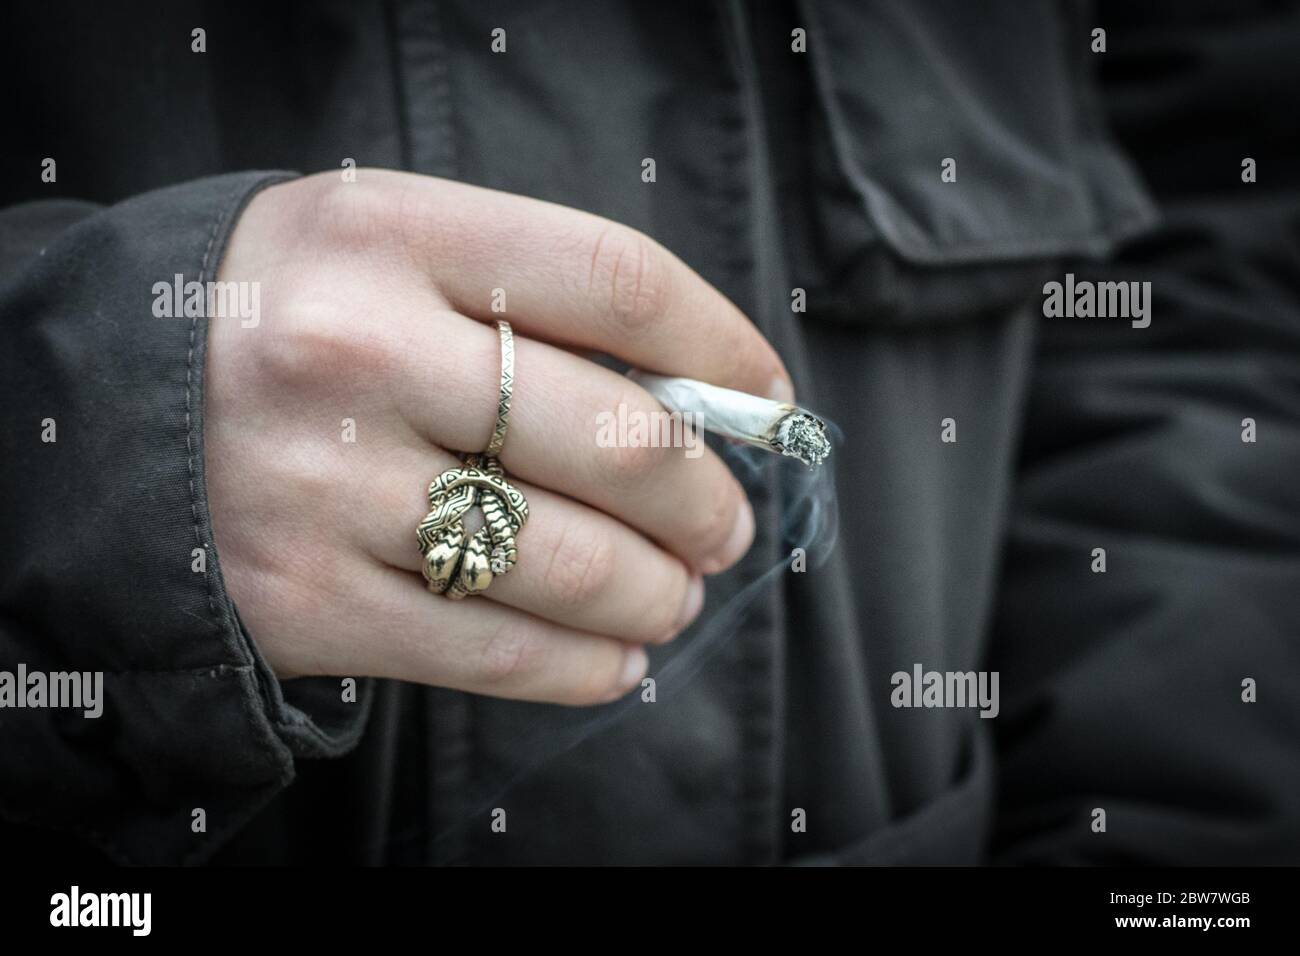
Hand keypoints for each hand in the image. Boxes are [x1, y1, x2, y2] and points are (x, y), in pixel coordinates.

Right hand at [207, 169, 790, 704]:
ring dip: (659, 591)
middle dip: (704, 496)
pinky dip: (583, 665)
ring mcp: (322, 485)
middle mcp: (353, 353)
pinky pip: (493, 651)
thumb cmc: (290, 322)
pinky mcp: (302, 600)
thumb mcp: (389, 256)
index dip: (723, 346)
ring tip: (678, 593)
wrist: (109, 411)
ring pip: (566, 561)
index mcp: (389, 234)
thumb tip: (701, 401)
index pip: (616, 280)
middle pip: (613, 434)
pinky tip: (618, 656)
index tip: (768, 398)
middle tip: (724, 524)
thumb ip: (529, 303)